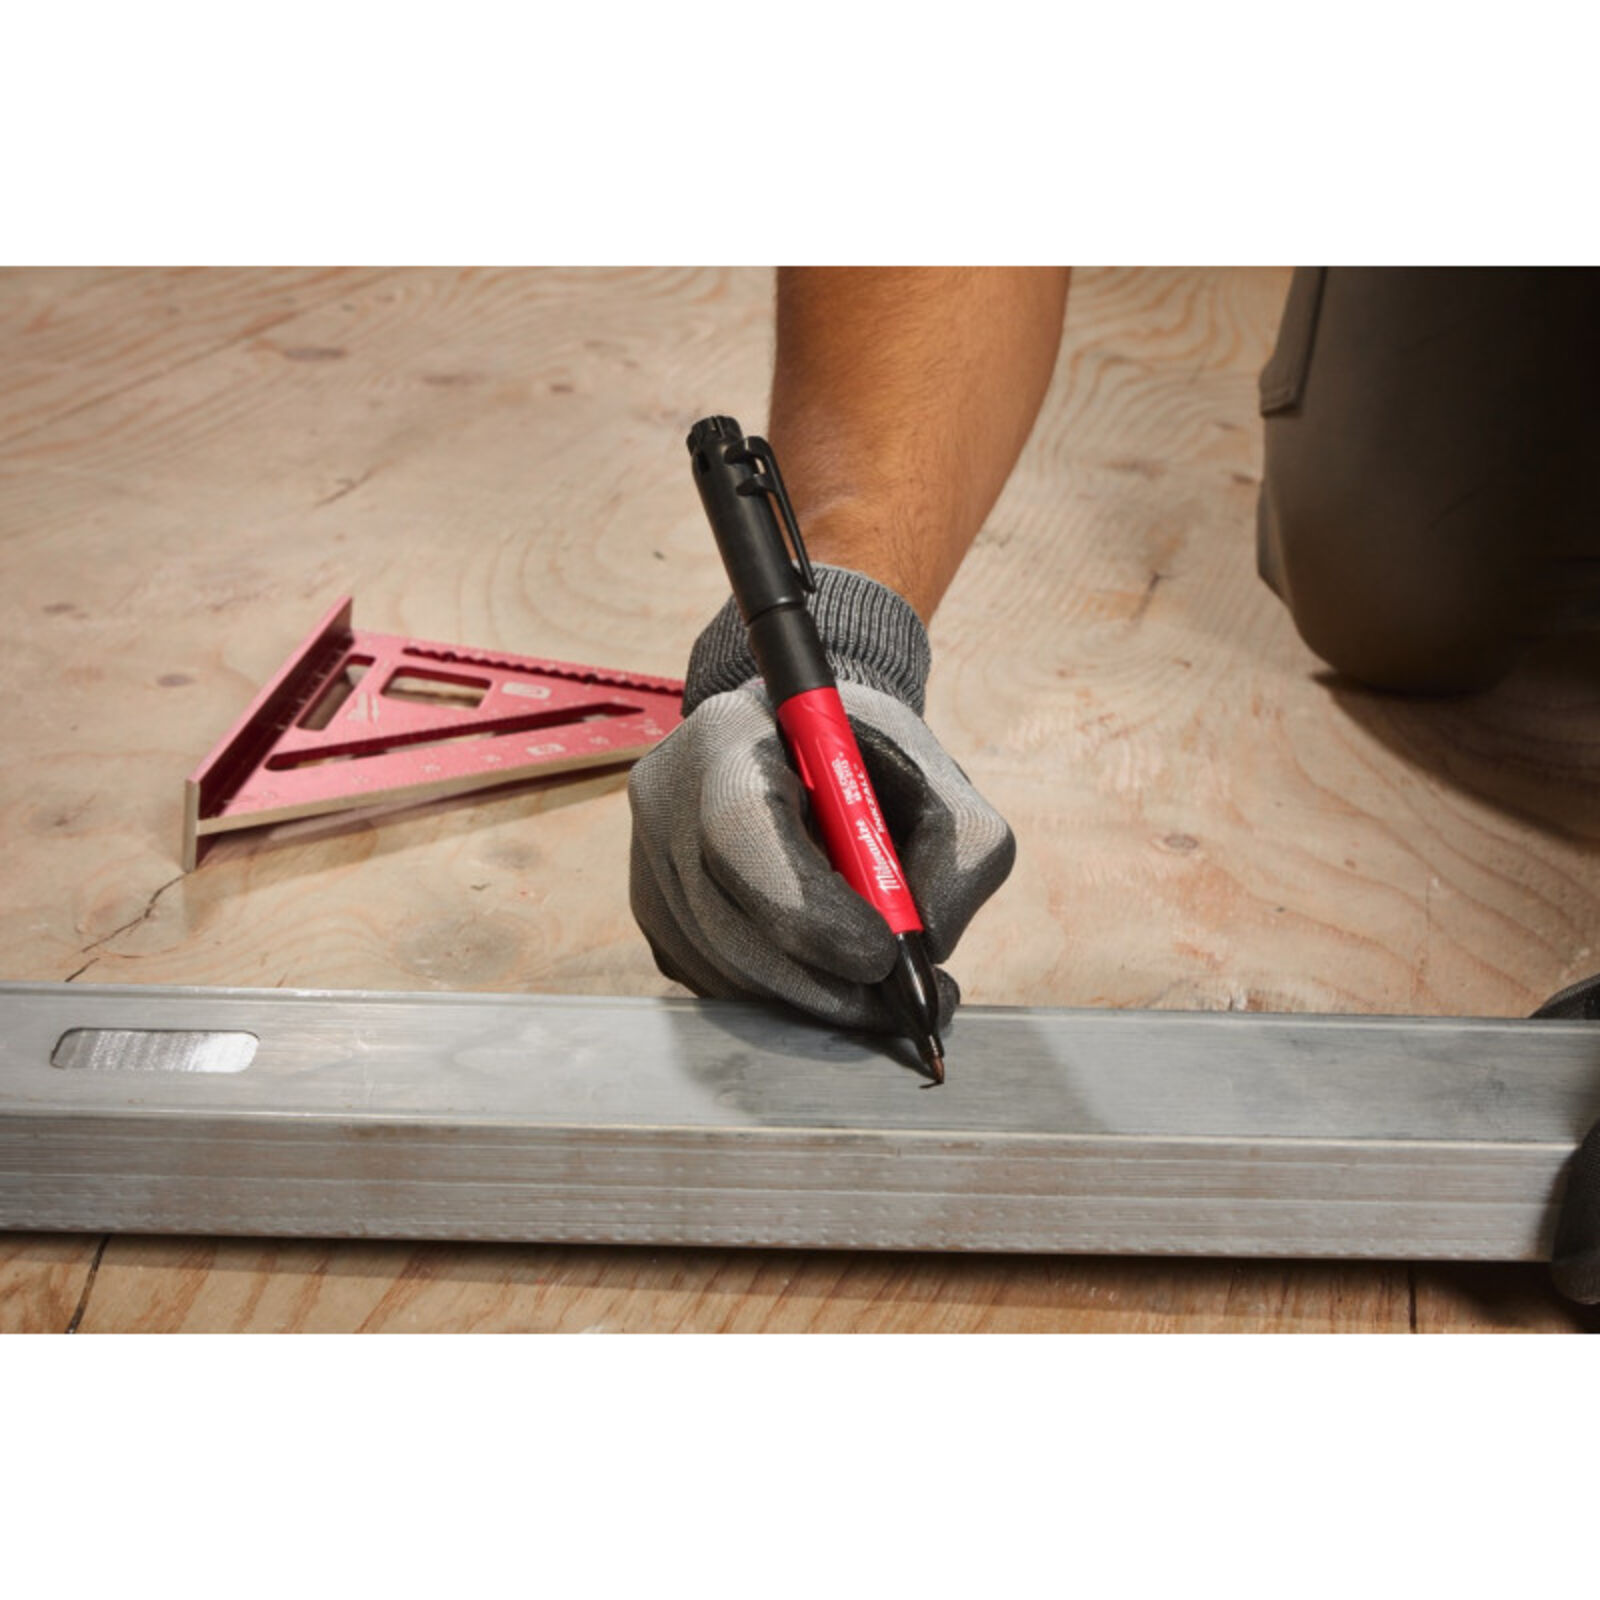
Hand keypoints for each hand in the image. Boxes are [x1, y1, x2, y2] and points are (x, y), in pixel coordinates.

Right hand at [628, 676, 1014, 1032]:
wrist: (799, 743)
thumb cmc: (870, 763)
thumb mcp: (937, 783)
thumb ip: (954, 857)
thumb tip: (928, 947)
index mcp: (731, 735)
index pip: (742, 832)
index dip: (810, 908)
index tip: (883, 953)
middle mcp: (669, 798)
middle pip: (728, 921)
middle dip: (823, 982)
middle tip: (898, 1007)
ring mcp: (649, 860)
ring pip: (724, 967)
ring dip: (808, 996)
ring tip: (873, 985)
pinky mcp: (653, 913)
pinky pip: (713, 981)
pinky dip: (780, 995)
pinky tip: (825, 971)